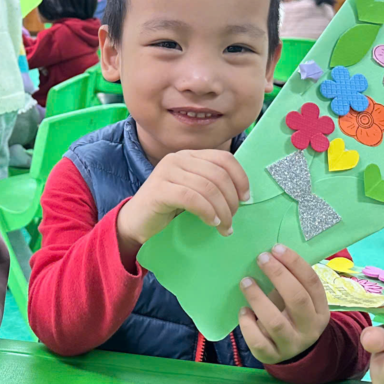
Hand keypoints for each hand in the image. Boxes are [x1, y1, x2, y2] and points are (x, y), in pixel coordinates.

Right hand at [116, 150, 248, 254]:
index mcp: (189, 156)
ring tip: (224, 227)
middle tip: (232, 220)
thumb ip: (212, 185)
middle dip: (231, 200)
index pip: (223, 158)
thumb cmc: (169, 209)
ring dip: (222, 210)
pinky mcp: (158, 189)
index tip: (246, 198)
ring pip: (207, 187)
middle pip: (218, 174)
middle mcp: (177, 158)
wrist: (137, 223)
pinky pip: (191, 198)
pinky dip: (206, 211)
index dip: (240, 177)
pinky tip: (210, 222)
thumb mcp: (194, 192)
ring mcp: (166, 172)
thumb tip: (243, 194)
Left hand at [238, 245, 329, 363]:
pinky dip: (248, 325)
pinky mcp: (272, 356)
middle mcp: (310, 328)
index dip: (295, 263)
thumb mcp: (298, 300)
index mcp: (320, 310)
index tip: (276, 248)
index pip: (312, 283)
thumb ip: (289, 282)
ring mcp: (292, 344)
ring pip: (275, 322)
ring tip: (245, 282)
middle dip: (278, 275)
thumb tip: (269, 253)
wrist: (294, 354)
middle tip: (261, 258)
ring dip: (258, 298)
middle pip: (297, 299)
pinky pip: (258, 342)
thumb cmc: (292, 316)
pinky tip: (243, 311)